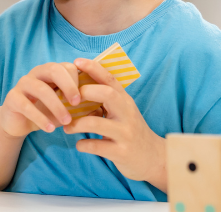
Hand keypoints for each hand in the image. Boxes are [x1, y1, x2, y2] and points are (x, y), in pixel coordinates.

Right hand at [0, 62, 79, 136]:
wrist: (19, 123)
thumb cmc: (45, 111)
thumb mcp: (64, 107)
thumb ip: (80, 106)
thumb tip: (100, 108)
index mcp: (50, 72)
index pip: (66, 66)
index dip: (77, 80)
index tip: (84, 98)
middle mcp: (36, 73)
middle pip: (53, 69)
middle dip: (68, 85)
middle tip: (76, 103)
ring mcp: (22, 84)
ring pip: (40, 89)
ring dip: (56, 106)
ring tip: (66, 121)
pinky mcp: (12, 98)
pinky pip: (26, 106)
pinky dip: (40, 118)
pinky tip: (50, 129)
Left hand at [63, 58, 164, 184]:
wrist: (154, 158)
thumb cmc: (130, 130)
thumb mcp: (123, 112)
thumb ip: (106, 100)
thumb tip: (77, 86)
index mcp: (125, 101)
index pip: (110, 79)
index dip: (94, 68)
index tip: (76, 61)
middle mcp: (127, 114)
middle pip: (107, 95)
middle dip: (85, 93)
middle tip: (70, 100)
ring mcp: (125, 133)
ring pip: (96, 123)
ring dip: (76, 124)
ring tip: (66, 127)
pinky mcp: (121, 152)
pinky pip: (96, 146)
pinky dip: (83, 144)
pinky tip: (80, 144)